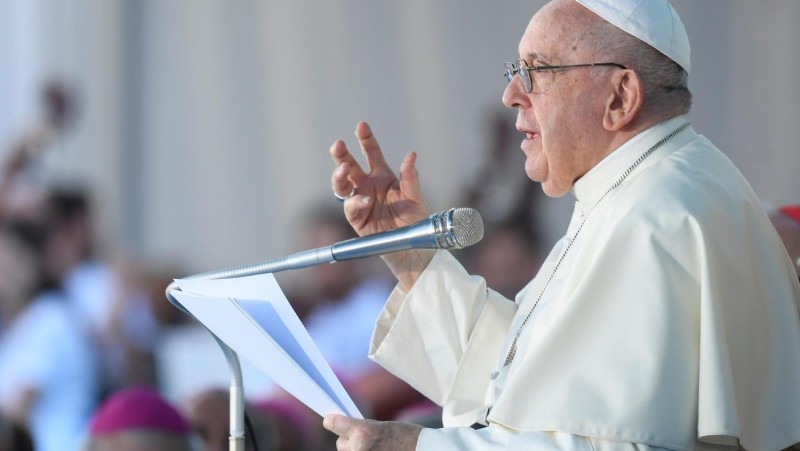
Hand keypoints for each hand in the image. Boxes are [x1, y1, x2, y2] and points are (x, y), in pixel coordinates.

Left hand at [323, 414, 421, 450]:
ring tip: (375, 448)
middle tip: (366, 439)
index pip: (334, 424)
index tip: (329, 419)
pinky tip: (377, 450)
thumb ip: (360, 428)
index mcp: (362, 433)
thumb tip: (340, 426)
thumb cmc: (405, 436)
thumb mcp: (380, 425)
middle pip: (340, 443)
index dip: (332, 421)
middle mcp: (358, 449)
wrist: (423, 450)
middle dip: (349, 440)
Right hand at [330, 122, 434, 288]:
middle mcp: (368, 186)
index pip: (371, 153)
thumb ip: (411, 177)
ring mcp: (360, 202)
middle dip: (342, 155)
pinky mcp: (356, 219)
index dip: (366, 139)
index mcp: (383, 177)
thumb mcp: (415, 198)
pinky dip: (355, 202)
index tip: (361, 126)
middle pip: (349, 166)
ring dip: (339, 175)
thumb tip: (411, 155)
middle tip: (338, 145)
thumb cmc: (415, 220)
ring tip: (344, 170)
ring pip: (342, 185)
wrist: (412, 248)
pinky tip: (364, 201)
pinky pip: (350, 207)